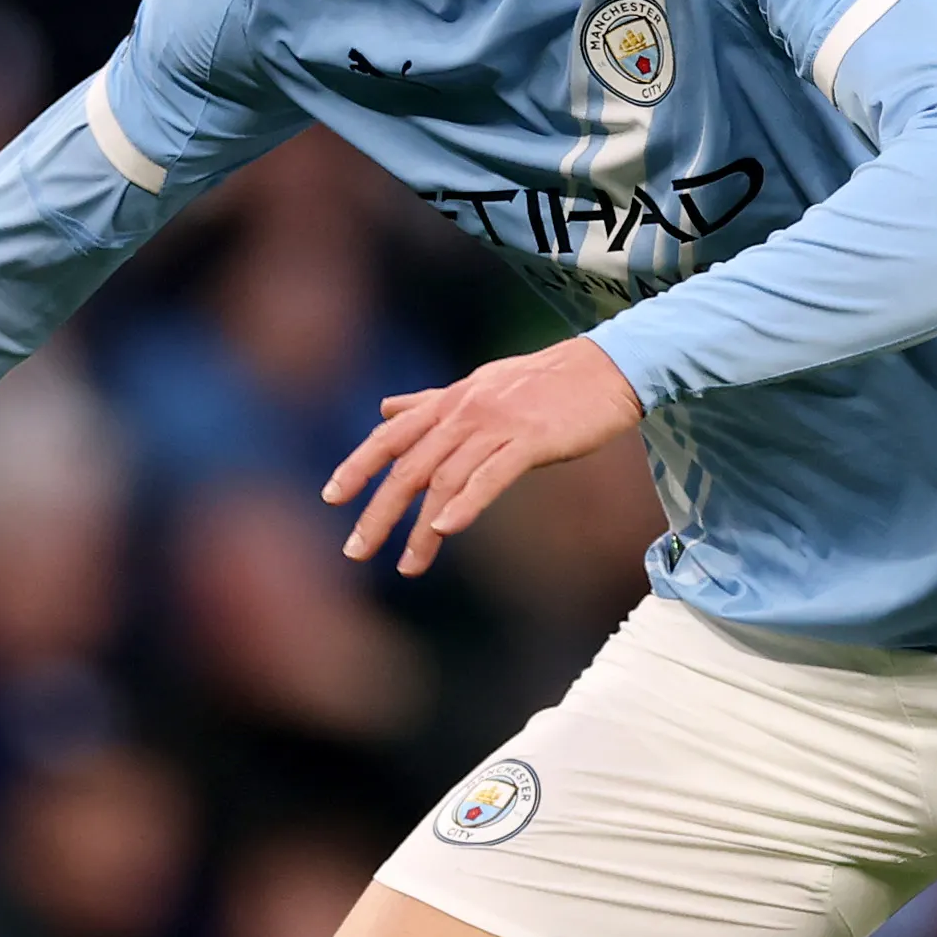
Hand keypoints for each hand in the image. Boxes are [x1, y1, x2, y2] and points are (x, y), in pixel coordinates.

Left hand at [320, 337, 642, 577]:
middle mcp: (465, 412)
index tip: (332, 498)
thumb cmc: (543, 384)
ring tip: (408, 567)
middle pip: (409, 467)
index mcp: (450, 402)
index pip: (391, 436)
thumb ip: (430, 402)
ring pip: (445, 481)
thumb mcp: (478, 386)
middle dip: (379, 512)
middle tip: (356, 551)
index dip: (359, 466)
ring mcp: (497, 426)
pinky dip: (465, 503)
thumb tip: (386, 408)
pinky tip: (445, 529)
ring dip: (421, 529)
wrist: (605, 369)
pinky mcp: (531, 441)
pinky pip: (491, 475)